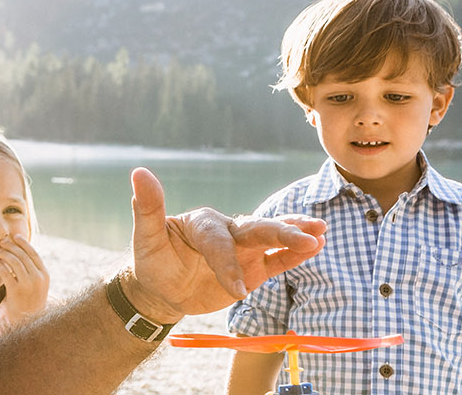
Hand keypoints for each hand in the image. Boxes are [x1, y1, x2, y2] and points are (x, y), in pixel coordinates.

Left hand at [0, 234, 50, 322]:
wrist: (29, 321)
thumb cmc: (31, 299)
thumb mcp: (38, 284)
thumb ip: (33, 269)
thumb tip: (23, 250)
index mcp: (45, 275)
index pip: (33, 253)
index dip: (23, 243)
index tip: (15, 236)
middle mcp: (38, 279)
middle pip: (23, 255)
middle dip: (11, 246)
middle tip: (2, 242)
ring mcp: (28, 285)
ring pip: (15, 262)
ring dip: (5, 254)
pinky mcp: (16, 292)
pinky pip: (6, 274)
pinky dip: (1, 266)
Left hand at [124, 167, 325, 321]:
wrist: (162, 288)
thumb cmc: (152, 261)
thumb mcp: (146, 238)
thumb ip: (148, 208)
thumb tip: (139, 172)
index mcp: (204, 222)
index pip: (220, 241)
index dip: (228, 264)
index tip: (236, 291)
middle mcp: (228, 231)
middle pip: (257, 229)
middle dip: (283, 233)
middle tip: (310, 236)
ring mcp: (242, 250)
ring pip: (272, 240)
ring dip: (296, 237)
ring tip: (322, 233)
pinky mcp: (252, 269)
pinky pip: (276, 261)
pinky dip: (295, 256)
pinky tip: (317, 247)